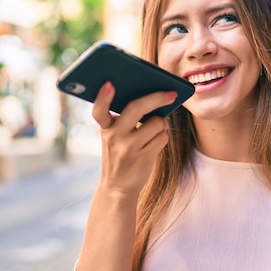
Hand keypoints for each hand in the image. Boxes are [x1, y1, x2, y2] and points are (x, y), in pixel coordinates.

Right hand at [92, 82, 177, 196]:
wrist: (117, 186)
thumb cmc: (119, 152)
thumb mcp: (113, 135)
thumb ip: (124, 118)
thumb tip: (154, 97)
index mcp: (105, 127)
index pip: (99, 110)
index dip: (103, 97)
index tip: (109, 84)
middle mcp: (114, 136)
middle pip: (137, 108)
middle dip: (157, 98)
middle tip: (171, 94)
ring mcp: (129, 148)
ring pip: (157, 122)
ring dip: (161, 124)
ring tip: (152, 130)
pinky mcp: (144, 158)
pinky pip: (163, 137)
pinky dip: (163, 136)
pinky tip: (154, 143)